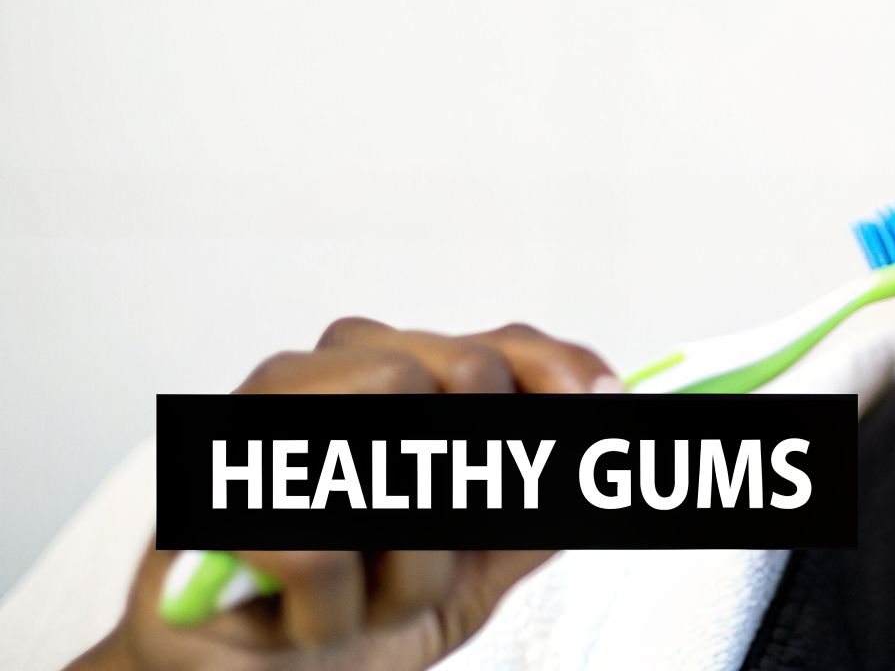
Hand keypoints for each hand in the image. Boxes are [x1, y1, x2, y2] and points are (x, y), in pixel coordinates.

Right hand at [74, 317, 618, 670]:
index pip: (496, 345)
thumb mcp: (475, 565)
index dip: (560, 371)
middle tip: (446, 555)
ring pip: (404, 448)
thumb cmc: (353, 612)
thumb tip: (609, 437)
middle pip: (460, 371)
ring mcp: (256, 427)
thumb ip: (539, 504)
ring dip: (415, 562)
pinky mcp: (211, 498)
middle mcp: (320, 380)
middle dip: (482, 490)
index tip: (607, 406)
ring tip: (378, 600)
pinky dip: (340, 612)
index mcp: (383, 381)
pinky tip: (313, 623)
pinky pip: (327, 550)